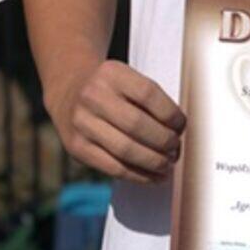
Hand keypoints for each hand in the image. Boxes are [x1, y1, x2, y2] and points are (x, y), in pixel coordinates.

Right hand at [49, 59, 184, 183]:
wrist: (68, 91)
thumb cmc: (110, 89)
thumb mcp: (126, 79)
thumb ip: (149, 100)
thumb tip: (177, 133)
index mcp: (110, 73)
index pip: (148, 94)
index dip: (171, 114)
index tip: (181, 126)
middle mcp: (92, 96)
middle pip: (137, 125)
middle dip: (164, 142)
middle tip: (175, 149)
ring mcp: (81, 123)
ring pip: (126, 150)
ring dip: (154, 162)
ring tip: (167, 164)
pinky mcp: (76, 148)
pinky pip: (113, 168)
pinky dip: (139, 175)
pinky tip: (152, 176)